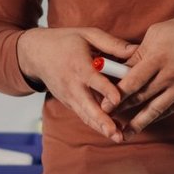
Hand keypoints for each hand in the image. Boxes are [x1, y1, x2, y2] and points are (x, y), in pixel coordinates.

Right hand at [17, 27, 136, 143]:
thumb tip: (137, 50)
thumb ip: (112, 44)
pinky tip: (111, 132)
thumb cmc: (65, 41)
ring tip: (118, 138)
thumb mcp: (88, 35)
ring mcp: (69, 96)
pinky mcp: (68, 102)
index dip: (105, 90)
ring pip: (86, 115)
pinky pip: (83, 115)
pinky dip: (96, 124)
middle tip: (116, 133)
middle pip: (88, 105)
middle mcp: (72, 84)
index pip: (93, 80)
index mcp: (78, 65)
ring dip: (101, 127)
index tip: (117, 99)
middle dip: (102, 120)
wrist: (36, 54)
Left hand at [115, 11, 173, 135]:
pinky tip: (145, 123)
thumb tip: (120, 69)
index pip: (132, 80)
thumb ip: (138, 53)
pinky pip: (170, 109)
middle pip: (141, 96)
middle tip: (105, 119)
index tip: (102, 104)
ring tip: (124, 133)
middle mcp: (170, 74)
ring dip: (138, 122)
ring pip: (155, 109)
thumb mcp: (157, 33)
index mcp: (158, 56)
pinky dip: (156, 116)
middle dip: (122, 109)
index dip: (116, 94)